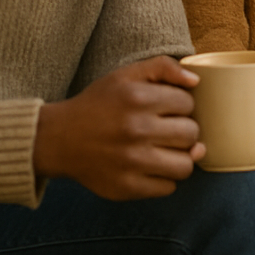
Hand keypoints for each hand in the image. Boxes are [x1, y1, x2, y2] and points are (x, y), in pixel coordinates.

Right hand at [33, 56, 203, 199]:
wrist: (58, 139)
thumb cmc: (98, 105)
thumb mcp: (125, 75)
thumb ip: (162, 67)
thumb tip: (196, 82)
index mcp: (138, 98)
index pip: (188, 103)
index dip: (180, 105)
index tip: (165, 109)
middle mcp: (137, 130)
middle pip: (191, 134)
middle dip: (182, 130)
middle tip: (165, 130)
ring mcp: (132, 162)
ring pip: (185, 165)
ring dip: (179, 158)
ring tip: (164, 150)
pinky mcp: (127, 187)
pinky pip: (168, 188)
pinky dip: (164, 179)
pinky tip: (150, 167)